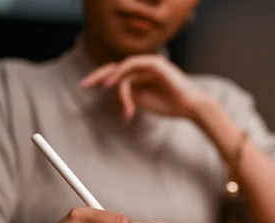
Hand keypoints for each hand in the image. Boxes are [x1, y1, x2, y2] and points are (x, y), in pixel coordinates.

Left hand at [80, 55, 211, 121]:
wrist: (191, 107)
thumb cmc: (170, 106)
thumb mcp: (142, 101)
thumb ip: (127, 93)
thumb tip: (112, 91)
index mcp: (142, 76)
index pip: (117, 74)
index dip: (100, 79)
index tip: (85, 87)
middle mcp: (144, 67)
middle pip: (115, 67)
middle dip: (98, 75)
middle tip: (84, 85)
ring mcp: (150, 64)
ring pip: (123, 70)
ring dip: (114, 82)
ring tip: (105, 89)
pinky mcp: (156, 63)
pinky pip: (132, 65)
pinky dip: (121, 73)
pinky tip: (112, 84)